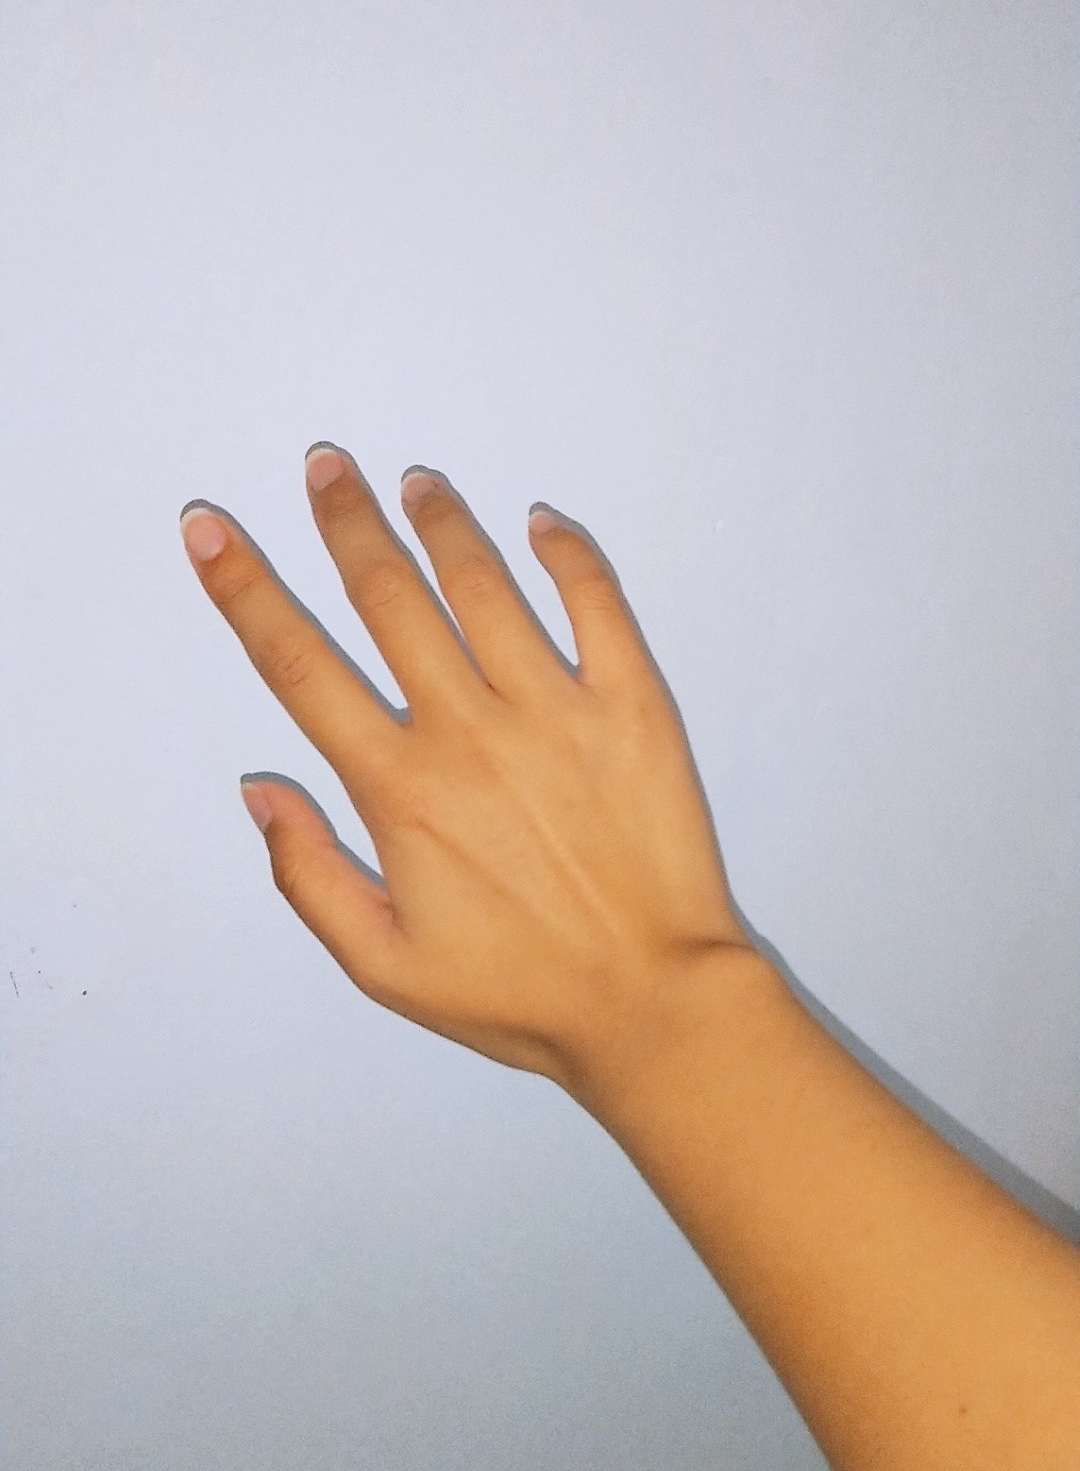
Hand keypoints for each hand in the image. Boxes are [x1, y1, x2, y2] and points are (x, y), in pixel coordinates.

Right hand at [180, 445, 751, 1108]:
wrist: (653, 1005)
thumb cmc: (518, 995)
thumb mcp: (383, 964)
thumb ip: (309, 875)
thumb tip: (260, 789)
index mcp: (400, 790)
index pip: (300, 666)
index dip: (246, 592)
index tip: (211, 532)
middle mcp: (469, 732)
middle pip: (387, 599)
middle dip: (346, 523)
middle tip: (327, 466)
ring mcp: (554, 711)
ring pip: (483, 586)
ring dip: (442, 523)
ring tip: (416, 481)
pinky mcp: (631, 708)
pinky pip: (596, 605)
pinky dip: (567, 554)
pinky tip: (542, 522)